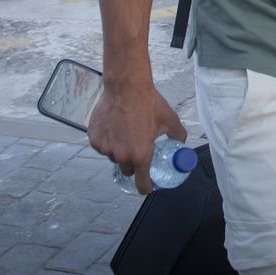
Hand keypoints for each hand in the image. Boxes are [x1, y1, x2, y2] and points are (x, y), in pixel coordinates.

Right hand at [86, 81, 185, 195]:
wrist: (126, 87)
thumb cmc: (148, 103)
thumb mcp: (170, 120)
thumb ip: (178, 136)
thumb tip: (181, 144)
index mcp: (140, 156)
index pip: (141, 184)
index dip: (145, 187)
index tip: (146, 186)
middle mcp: (121, 156)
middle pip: (127, 169)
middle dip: (133, 162)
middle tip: (136, 146)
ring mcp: (105, 148)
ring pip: (113, 157)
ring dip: (119, 150)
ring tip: (125, 131)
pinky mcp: (94, 139)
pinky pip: (102, 146)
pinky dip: (107, 141)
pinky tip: (114, 127)